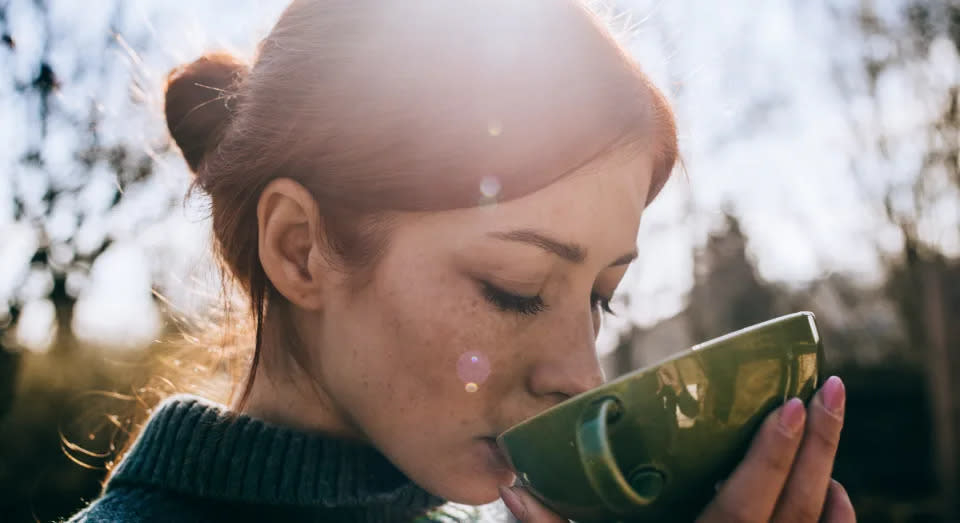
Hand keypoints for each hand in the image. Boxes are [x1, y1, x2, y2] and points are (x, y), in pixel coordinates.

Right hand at [498, 376, 854, 522]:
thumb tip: (508, 490)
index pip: (745, 503)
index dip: (772, 455)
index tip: (792, 405)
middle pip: (797, 507)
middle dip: (819, 446)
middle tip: (830, 389)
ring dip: (829, 477)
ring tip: (827, 428)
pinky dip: (836, 522)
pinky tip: (836, 493)